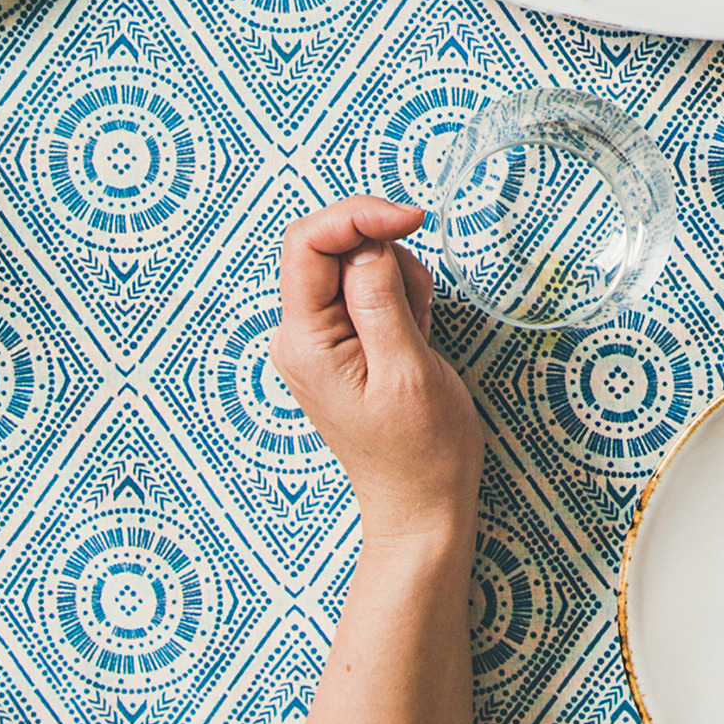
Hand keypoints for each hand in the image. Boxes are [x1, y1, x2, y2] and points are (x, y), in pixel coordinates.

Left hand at [273, 197, 485, 548]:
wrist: (422, 506)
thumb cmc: (421, 453)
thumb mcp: (408, 370)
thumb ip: (381, 300)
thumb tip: (368, 244)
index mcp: (305, 341)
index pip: (309, 243)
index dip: (359, 217)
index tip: (412, 219)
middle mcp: (301, 336)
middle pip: (331, 248)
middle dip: (386, 255)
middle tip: (422, 302)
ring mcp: (321, 341)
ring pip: (356, 267)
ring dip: (400, 282)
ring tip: (422, 334)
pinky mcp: (344, 345)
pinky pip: (369, 294)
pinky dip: (401, 300)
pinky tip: (417, 338)